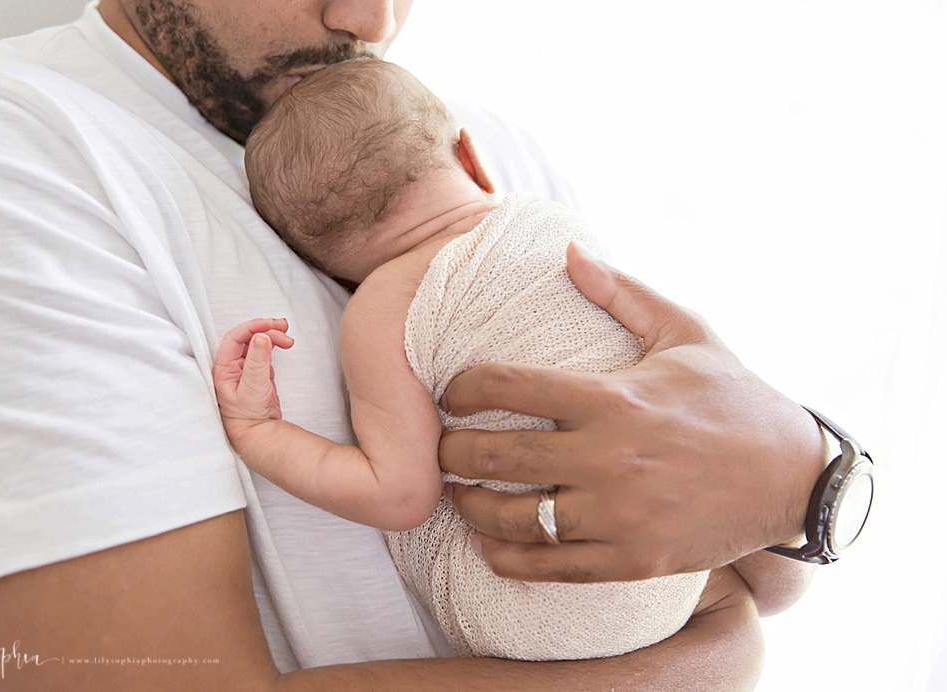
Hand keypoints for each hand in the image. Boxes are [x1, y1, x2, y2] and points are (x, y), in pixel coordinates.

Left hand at [212, 318, 294, 428]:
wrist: (257, 433)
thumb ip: (258, 361)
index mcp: (224, 367)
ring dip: (272, 335)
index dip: (253, 327)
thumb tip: (261, 337)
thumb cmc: (248, 416)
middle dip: (266, 329)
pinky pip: (263, 351)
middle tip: (283, 329)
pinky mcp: (256, 372)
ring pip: (256, 342)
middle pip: (247, 337)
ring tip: (287, 339)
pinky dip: (273, 345)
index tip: (270, 325)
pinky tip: (281, 347)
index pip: (236, 337)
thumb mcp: (253, 387)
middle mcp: (232, 366)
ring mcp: (244, 368)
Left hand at [439, 242, 822, 581]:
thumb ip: (621, 293)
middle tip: (440, 450)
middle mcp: (609, 459)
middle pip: (495, 458)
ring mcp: (619, 516)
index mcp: (613, 398)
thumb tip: (568, 251)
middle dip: (452, 453)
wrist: (795, 478)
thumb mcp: (685, 333)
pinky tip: (489, 546)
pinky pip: (549, 567)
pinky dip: (508, 559)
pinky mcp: (631, 562)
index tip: (451, 394)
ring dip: (472, 508)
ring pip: (514, 519)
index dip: (462, 389)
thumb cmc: (734, 399)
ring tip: (460, 496)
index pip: (506, 387)